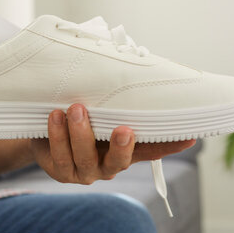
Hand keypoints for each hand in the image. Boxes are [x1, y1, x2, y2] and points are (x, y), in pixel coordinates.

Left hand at [30, 104, 195, 184]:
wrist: (45, 131)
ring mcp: (84, 170)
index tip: (188, 136)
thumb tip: (131, 61)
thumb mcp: (97, 105)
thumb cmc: (78, 112)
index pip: (149, 149)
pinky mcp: (60, 171)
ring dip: (80, 133)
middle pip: (119, 161)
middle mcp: (107, 164)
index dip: (168, 145)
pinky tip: (55, 116)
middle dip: (121, 147)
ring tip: (76, 109)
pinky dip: (58, 135)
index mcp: (123, 149)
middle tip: (123, 129)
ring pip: (85, 158)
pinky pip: (59, 156)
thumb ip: (114, 96)